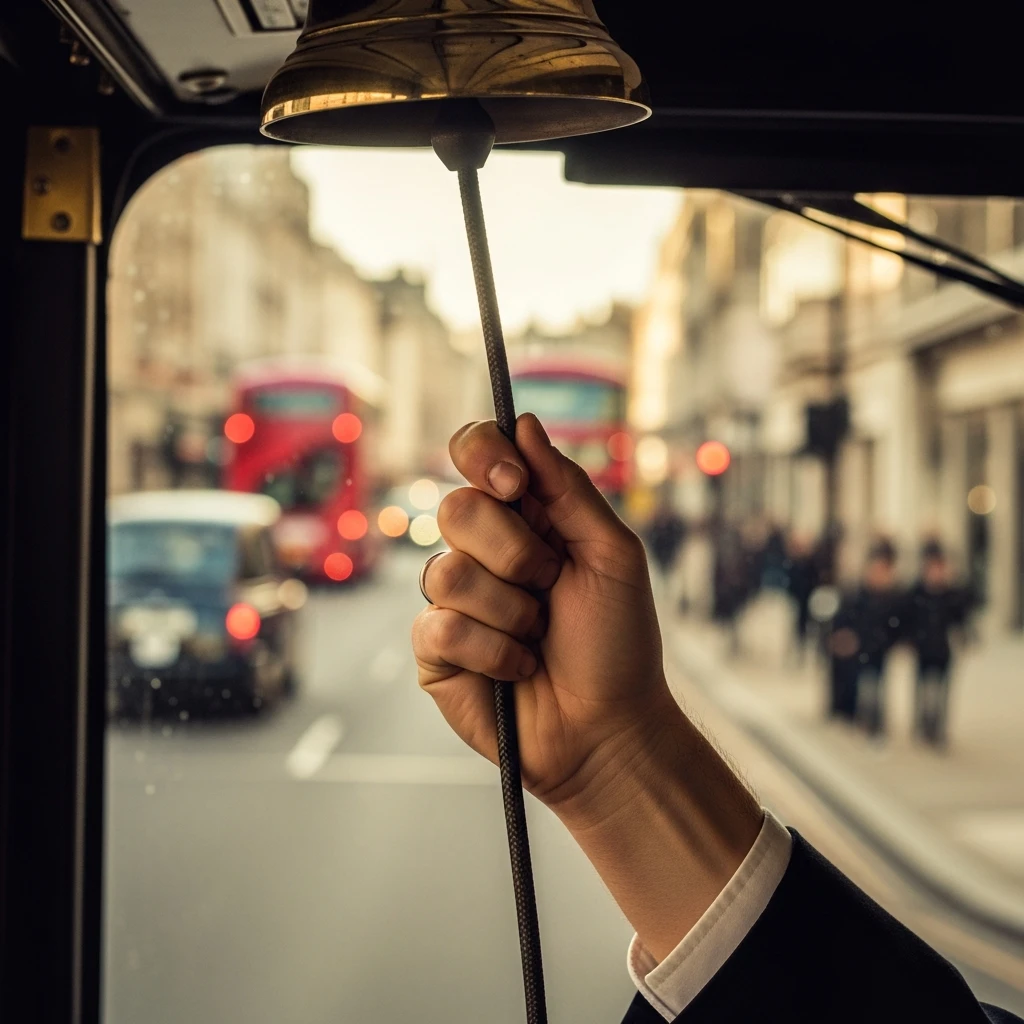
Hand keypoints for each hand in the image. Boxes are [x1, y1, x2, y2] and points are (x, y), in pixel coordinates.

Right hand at [411, 413, 670, 815]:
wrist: (608, 730)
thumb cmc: (619, 643)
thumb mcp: (612, 554)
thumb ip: (569, 488)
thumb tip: (523, 423)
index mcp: (526, 517)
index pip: (475, 454)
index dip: (483, 456)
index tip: (516, 485)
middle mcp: (482, 549)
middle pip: (455, 508)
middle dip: (515, 553)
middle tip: (550, 585)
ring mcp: (455, 598)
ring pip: (446, 571)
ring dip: (510, 611)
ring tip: (537, 638)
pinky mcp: (435, 648)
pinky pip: (440, 625)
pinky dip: (492, 651)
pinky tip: (515, 670)